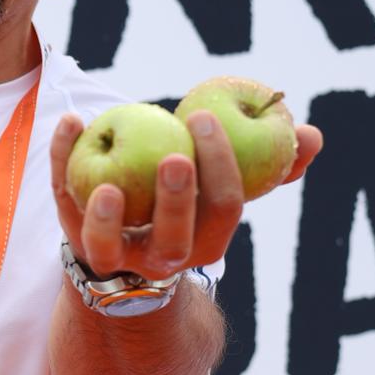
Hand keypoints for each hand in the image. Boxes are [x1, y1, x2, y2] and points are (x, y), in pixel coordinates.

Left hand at [50, 109, 322, 280]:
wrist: (126, 254)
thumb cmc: (187, 207)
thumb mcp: (223, 189)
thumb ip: (269, 163)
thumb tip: (312, 136)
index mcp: (207, 240)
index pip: (224, 207)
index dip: (219, 165)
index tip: (203, 117)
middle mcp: (163, 257)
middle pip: (175, 237)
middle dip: (177, 199)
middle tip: (174, 154)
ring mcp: (116, 257)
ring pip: (107, 249)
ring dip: (105, 219)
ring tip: (106, 183)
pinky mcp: (75, 239)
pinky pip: (64, 203)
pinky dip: (62, 163)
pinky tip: (69, 122)